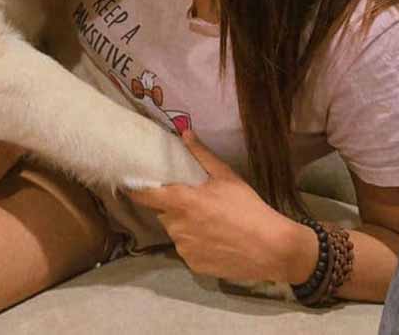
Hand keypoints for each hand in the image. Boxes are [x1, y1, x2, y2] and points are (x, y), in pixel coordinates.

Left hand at [128, 131, 317, 283]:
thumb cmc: (248, 207)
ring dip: (185, 226)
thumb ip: (202, 155)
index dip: (135, 190)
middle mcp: (177, 227)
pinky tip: (216, 241)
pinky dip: (196, 244)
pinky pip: (188, 250)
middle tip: (195, 202)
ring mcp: (185, 249)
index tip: (127, 184)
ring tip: (211, 222)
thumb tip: (185, 132)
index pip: (146, 196)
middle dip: (174, 207)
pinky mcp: (194, 266)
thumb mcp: (226, 176)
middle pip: (165, 214)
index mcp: (182, 202)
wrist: (271, 247)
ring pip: (176, 232)